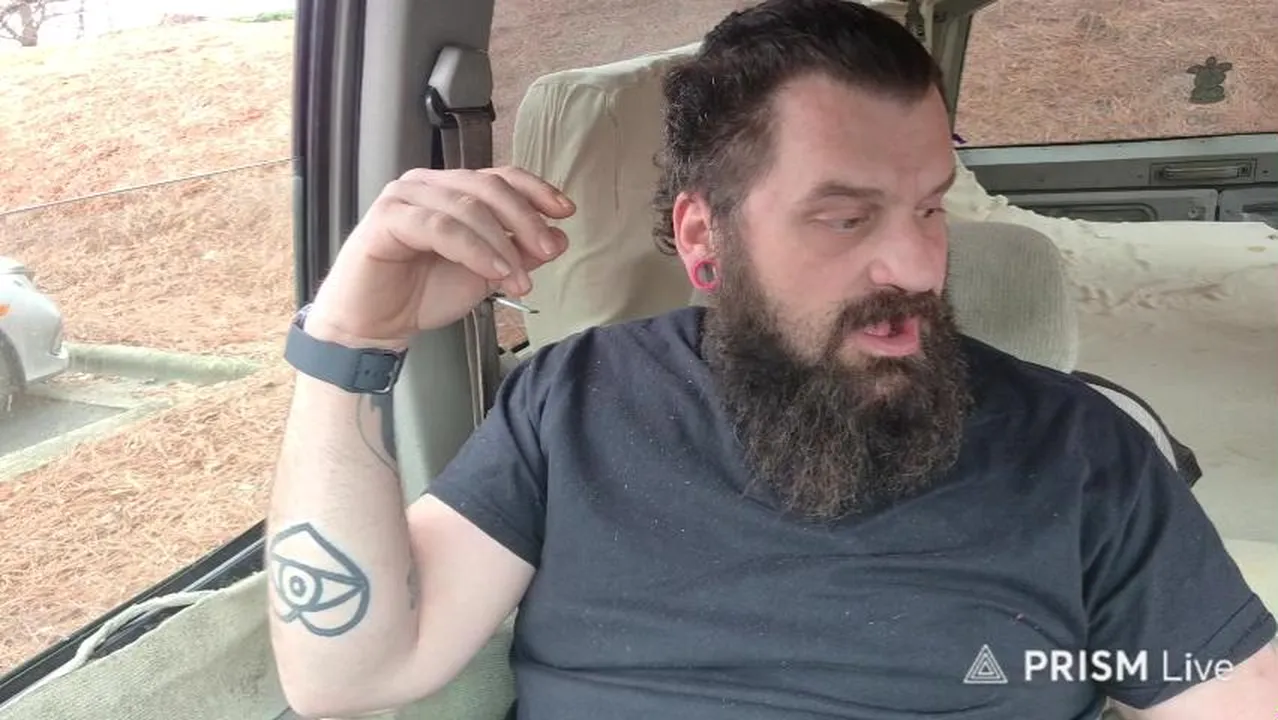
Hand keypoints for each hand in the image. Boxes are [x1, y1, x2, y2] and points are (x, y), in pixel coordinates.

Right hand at [304, 166, 574, 348]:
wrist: (374, 324)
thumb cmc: (424, 293)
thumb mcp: (485, 273)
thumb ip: (519, 252)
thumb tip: (559, 236)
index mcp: (451, 189)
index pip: (500, 177)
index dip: (536, 190)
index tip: (567, 212)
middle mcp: (427, 184)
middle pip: (488, 187)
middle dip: (525, 219)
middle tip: (549, 251)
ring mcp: (404, 196)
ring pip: (467, 207)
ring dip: (502, 243)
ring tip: (521, 279)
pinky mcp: (387, 218)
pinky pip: (440, 227)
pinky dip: (474, 249)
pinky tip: (495, 272)